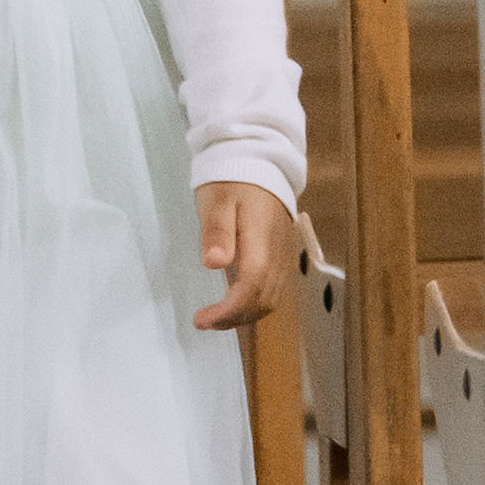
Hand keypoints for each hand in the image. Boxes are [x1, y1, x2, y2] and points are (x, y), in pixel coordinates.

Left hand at [192, 179, 295, 334]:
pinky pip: (273, 289)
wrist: (261, 164)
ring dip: (244, 314)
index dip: (229, 310)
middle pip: (263, 300)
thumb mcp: (217, 200)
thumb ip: (217, 231)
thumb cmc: (234, 180)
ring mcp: (282, 256)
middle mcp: (277, 253)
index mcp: (261, 240)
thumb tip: (214, 263)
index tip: (202, 318)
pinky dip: (254, 303)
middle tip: (204, 321)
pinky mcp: (280, 256)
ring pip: (271, 299)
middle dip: (234, 318)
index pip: (252, 286)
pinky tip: (233, 301)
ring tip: (216, 317)